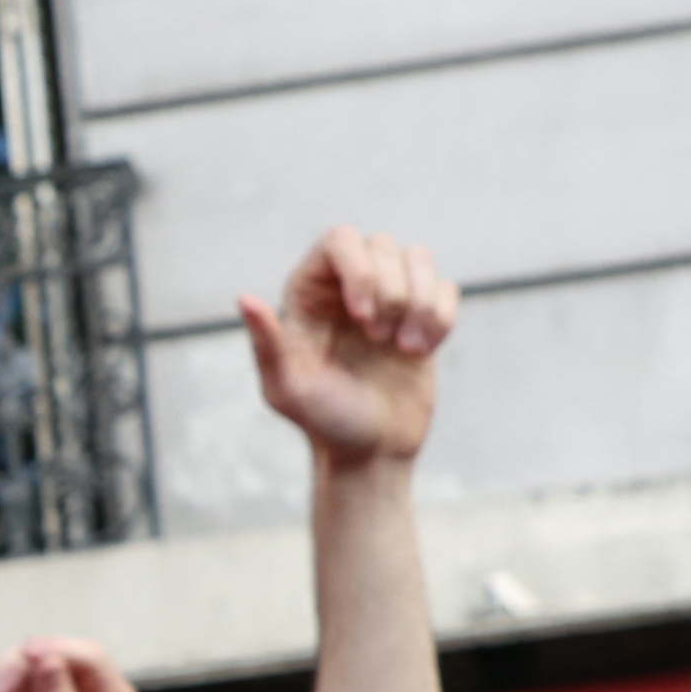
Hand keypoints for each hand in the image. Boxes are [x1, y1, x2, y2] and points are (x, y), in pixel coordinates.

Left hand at [238, 230, 453, 470]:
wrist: (370, 452)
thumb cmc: (323, 422)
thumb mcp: (288, 388)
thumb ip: (267, 343)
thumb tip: (244, 298)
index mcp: (310, 292)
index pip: (340, 239)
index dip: (359, 268)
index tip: (361, 316)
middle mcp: (349, 285)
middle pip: (383, 245)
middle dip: (390, 293)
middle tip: (378, 340)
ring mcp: (390, 298)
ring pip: (420, 259)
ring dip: (420, 304)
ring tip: (405, 348)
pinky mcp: (423, 317)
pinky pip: (446, 289)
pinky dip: (441, 318)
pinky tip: (421, 351)